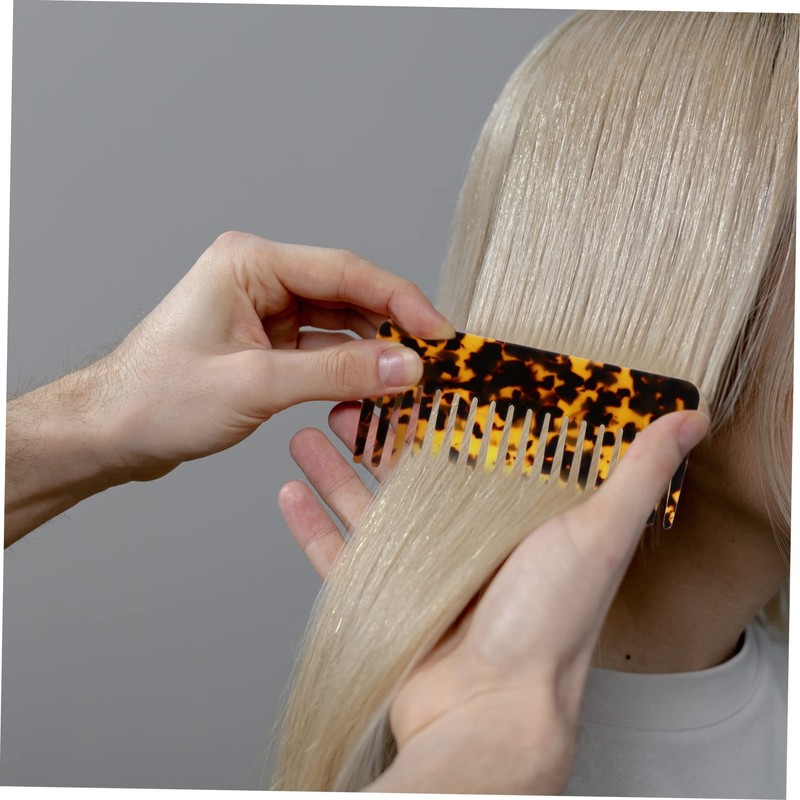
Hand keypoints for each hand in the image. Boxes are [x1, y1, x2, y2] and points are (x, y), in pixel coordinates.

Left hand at [90, 232, 453, 481]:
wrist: (110, 433)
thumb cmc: (158, 399)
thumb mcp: (255, 384)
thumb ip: (336, 372)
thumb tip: (404, 365)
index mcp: (250, 263)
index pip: (346, 271)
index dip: (400, 301)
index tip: (438, 332)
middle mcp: (260, 279)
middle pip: (348, 295)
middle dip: (392, 328)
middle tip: (433, 362)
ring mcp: (264, 312)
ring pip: (339, 325)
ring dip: (374, 353)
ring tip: (410, 381)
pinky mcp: (266, 344)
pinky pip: (323, 351)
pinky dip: (349, 371)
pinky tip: (374, 390)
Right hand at [279, 408, 708, 792]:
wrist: (493, 715)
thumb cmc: (550, 628)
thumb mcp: (600, 534)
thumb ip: (637, 475)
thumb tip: (689, 420)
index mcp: (515, 517)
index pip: (477, 446)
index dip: (449, 407)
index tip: (422, 371)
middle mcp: (470, 540)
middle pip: (415, 471)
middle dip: (380, 432)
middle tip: (350, 392)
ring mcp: (424, 570)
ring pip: (370, 505)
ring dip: (338, 467)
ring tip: (310, 429)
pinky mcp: (387, 601)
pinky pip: (340, 555)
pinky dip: (314, 524)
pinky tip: (292, 489)